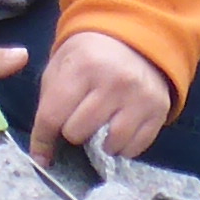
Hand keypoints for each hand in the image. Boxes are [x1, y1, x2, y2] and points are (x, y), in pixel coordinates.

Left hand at [31, 28, 175, 163]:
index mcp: (83, 66)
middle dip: (73, 132)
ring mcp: (139, 96)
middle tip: (78, 122)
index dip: (42, 141)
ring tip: (98, 130)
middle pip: (78, 132)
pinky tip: (117, 132)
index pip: (52, 117)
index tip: (40, 155)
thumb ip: (47, 107)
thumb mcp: (60, 67)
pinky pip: (134, 148)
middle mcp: (114, 81)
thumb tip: (42, 158)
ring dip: (99, 144)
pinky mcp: (159, 110)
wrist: (132, 40)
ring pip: (108, 144)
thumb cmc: (88, 57)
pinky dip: (122, 148)